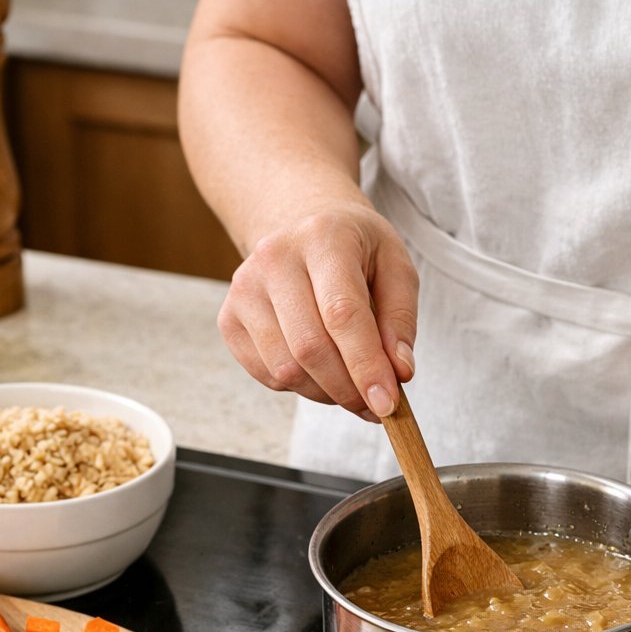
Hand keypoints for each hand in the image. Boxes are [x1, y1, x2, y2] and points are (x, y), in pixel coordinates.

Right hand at [218, 201, 418, 421]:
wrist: (303, 226)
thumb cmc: (355, 251)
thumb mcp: (395, 268)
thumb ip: (401, 320)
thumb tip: (399, 372)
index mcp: (323, 237)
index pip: (342, 314)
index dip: (365, 366)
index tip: (387, 405)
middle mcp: (275, 258)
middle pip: (310, 348)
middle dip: (348, 390)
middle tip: (374, 404)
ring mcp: (244, 289)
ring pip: (286, 370)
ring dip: (325, 393)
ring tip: (349, 383)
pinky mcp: (229, 319)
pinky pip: (267, 376)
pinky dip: (300, 387)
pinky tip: (318, 369)